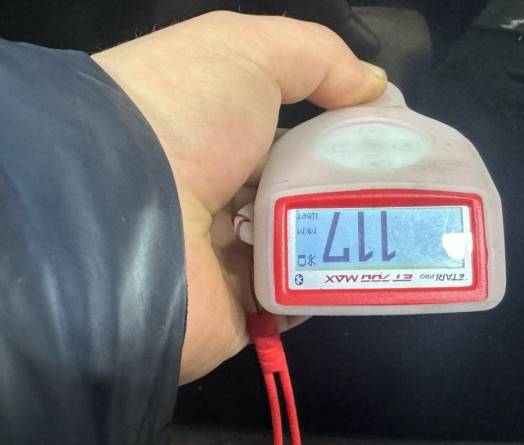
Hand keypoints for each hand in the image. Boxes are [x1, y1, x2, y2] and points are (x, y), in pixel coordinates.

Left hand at [92, 12, 386, 383]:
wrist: (120, 210)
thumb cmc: (182, 115)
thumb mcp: (245, 52)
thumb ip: (315, 56)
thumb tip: (375, 83)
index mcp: (207, 138)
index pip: (284, 138)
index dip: (335, 136)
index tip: (385, 140)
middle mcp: (210, 198)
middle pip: (296, 196)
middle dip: (347, 192)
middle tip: (403, 190)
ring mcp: (221, 261)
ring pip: (301, 250)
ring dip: (344, 239)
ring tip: (396, 228)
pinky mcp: (234, 314)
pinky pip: (294, 301)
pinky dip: (327, 287)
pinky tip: (365, 268)